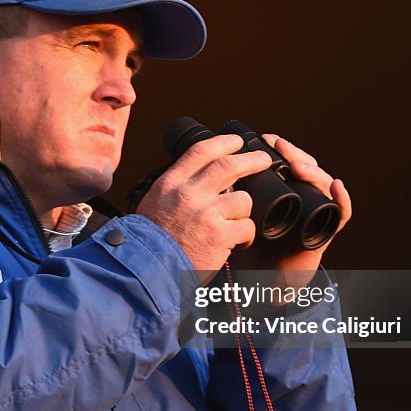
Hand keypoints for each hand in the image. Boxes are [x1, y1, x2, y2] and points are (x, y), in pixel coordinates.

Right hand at [137, 134, 271, 283]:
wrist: (147, 269)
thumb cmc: (150, 240)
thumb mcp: (155, 202)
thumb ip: (176, 188)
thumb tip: (197, 177)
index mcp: (171, 183)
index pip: (201, 151)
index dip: (223, 142)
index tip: (237, 141)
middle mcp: (188, 193)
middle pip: (228, 166)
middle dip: (251, 160)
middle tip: (263, 160)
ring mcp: (205, 213)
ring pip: (243, 200)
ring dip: (245, 211)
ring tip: (240, 221)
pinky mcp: (218, 235)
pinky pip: (246, 228)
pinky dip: (247, 236)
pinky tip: (241, 242)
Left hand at [229, 134, 351, 278]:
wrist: (257, 286)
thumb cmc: (246, 253)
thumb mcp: (232, 220)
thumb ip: (224, 200)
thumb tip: (205, 174)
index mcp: (279, 194)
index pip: (285, 164)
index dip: (278, 150)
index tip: (263, 138)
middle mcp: (298, 201)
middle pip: (305, 169)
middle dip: (293, 153)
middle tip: (277, 145)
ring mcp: (312, 216)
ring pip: (322, 185)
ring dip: (312, 172)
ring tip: (296, 165)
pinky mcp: (323, 235)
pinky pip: (340, 215)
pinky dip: (342, 200)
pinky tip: (336, 187)